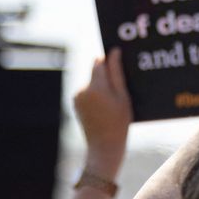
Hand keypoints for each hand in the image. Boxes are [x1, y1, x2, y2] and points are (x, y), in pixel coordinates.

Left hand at [73, 48, 132, 167]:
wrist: (103, 147)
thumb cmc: (119, 123)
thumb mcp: (123, 97)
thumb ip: (117, 73)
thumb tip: (113, 52)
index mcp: (95, 87)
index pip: (99, 62)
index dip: (109, 60)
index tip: (119, 61)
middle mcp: (82, 90)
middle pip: (95, 72)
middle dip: (107, 76)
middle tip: (120, 89)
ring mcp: (77, 97)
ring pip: (92, 82)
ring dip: (102, 86)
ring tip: (114, 102)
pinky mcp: (76, 103)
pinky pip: (88, 92)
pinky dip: (96, 95)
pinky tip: (106, 108)